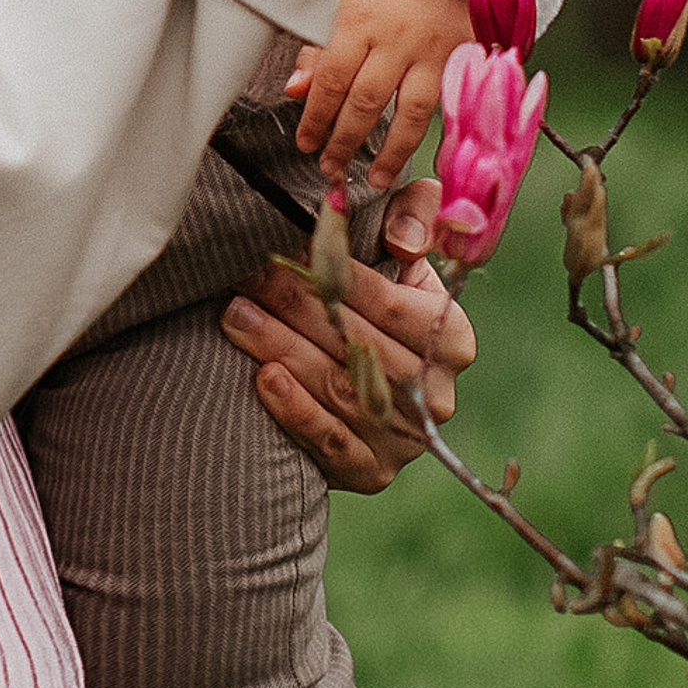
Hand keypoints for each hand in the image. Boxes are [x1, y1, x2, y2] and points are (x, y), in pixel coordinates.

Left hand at [221, 247, 477, 496]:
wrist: (361, 386)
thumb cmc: (376, 303)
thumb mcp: (402, 255)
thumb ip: (413, 216)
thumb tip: (404, 239)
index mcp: (451, 339)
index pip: (391, 304)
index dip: (338, 274)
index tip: (290, 249)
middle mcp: (436, 395)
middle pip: (358, 345)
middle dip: (296, 306)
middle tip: (247, 278)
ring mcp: (405, 439)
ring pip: (338, 389)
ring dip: (281, 348)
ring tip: (236, 315)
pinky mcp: (370, 472)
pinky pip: (331, 442)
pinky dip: (295, 411)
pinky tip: (263, 379)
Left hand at [286, 0, 472, 189]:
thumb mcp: (344, 4)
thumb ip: (320, 51)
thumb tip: (295, 91)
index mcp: (360, 19)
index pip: (331, 78)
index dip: (316, 116)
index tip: (306, 142)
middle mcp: (397, 38)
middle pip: (367, 100)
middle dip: (345, 140)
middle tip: (330, 167)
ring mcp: (433, 51)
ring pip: (410, 112)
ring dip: (390, 152)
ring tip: (374, 178)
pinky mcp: (461, 60)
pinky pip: (442, 107)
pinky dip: (425, 135)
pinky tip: (412, 156)